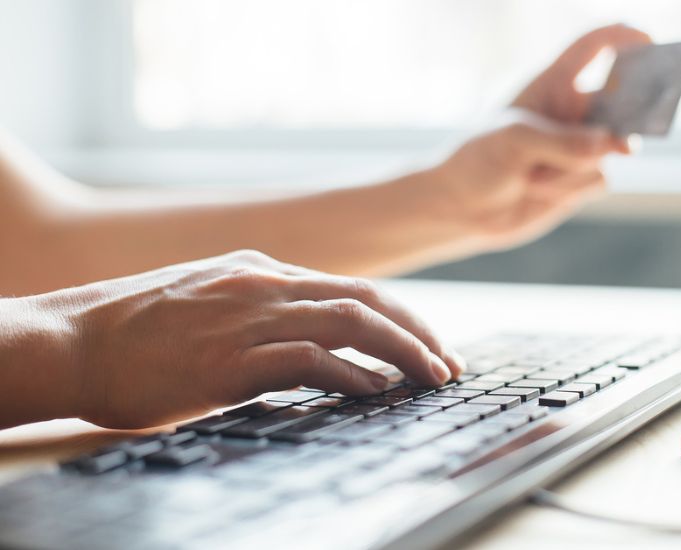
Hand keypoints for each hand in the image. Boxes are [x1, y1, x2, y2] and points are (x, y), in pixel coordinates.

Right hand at [2, 250, 463, 428]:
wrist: (72, 340)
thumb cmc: (137, 330)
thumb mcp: (210, 302)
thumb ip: (261, 310)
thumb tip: (313, 341)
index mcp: (262, 271)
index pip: (352, 288)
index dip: (401, 316)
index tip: (428, 345)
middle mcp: (264, 285)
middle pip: (367, 299)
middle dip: (419, 332)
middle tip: (449, 365)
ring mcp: (249, 317)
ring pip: (351, 322)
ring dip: (403, 350)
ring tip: (434, 378)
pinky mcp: (230, 358)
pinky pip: (309, 359)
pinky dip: (353, 375)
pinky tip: (376, 392)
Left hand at [431, 25, 650, 248]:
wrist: (462, 210)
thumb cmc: (478, 160)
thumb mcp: (515, 141)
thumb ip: (565, 141)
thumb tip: (614, 146)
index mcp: (551, 83)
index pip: (593, 46)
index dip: (623, 37)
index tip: (650, 41)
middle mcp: (571, 111)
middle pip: (623, 96)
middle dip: (640, 105)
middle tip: (660, 107)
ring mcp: (579, 146)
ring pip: (611, 149)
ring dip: (576, 167)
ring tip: (534, 176)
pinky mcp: (581, 179)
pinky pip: (601, 178)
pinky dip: (573, 188)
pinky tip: (538, 192)